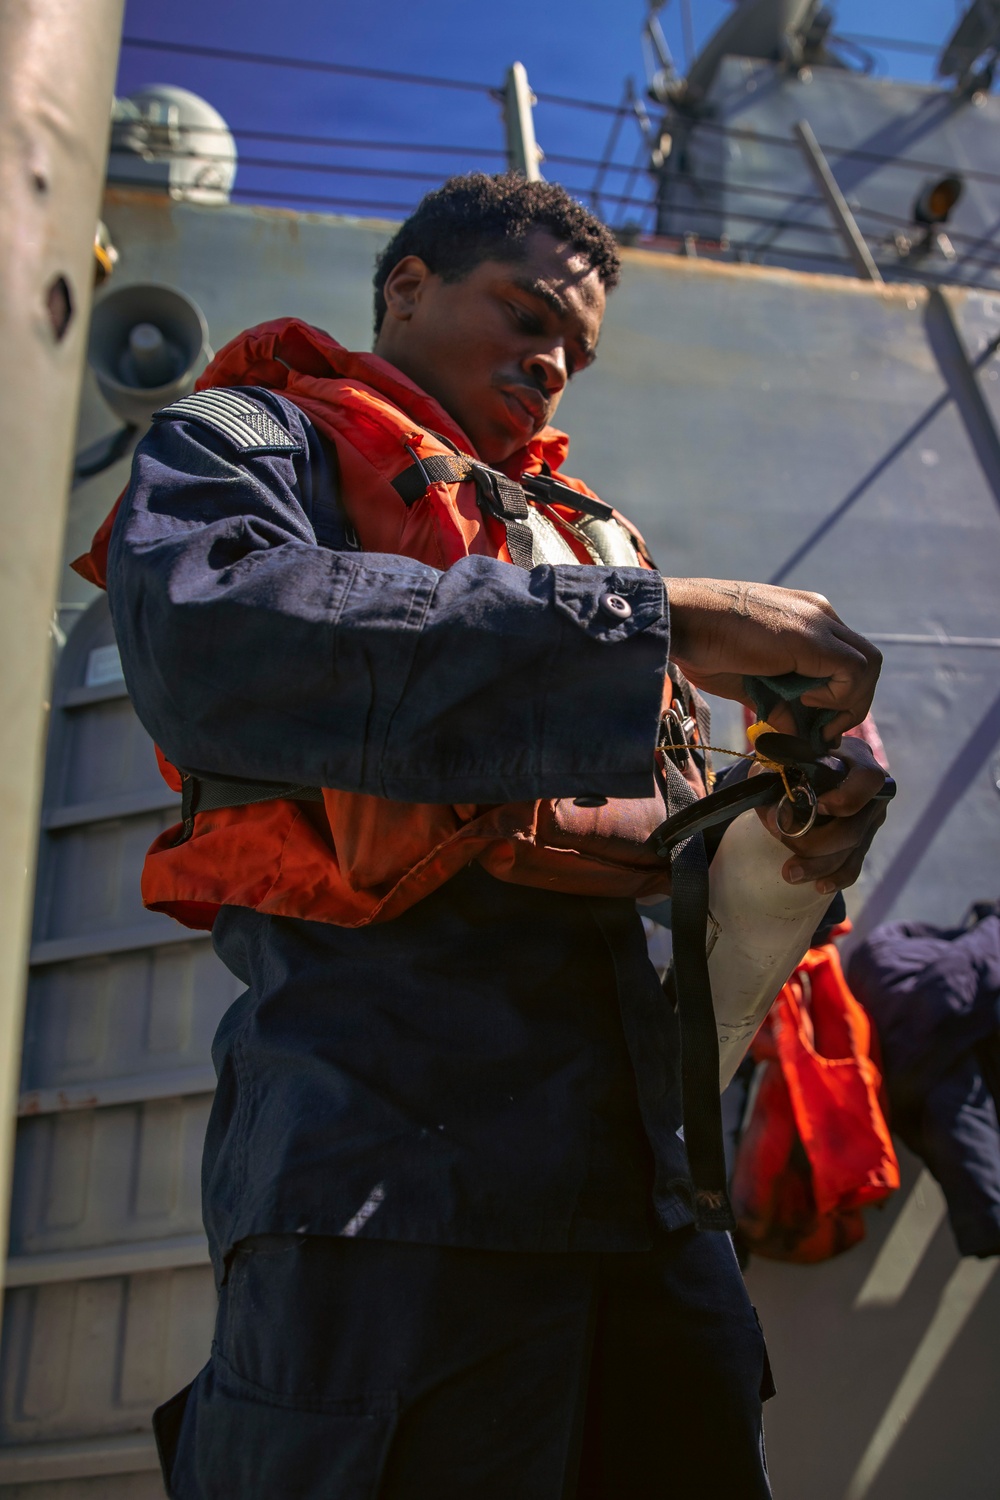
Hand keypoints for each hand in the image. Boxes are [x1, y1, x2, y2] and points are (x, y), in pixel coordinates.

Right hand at [664, 578, 881, 741]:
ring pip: (869, 665)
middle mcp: (818, 615)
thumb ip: (778, 703)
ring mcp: (818, 622)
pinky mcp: (812, 637)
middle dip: (851, 704)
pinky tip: (804, 699)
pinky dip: (838, 696)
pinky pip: (854, 671)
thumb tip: (795, 734)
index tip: (815, 725)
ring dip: (849, 702)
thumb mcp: (748, 682)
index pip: (843, 661)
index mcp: (804, 619)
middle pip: (865, 663)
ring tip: (815, 719)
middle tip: (824, 731)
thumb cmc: (702, 645)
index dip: (838, 698)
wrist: (679, 619)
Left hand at [754, 735, 888, 890]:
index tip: (817, 805)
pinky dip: (836, 878)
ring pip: (850, 851)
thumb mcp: (785, 753)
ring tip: (789, 873)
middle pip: (853, 828)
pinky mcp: (862, 841)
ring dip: (818, 865)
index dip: (845, 799)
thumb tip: (769, 800)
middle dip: (814, 842)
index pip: (867, 781)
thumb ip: (777, 768)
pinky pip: (854, 865)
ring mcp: (870, 820)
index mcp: (857, 761)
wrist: (805, 768)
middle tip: (780, 837)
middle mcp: (872, 793)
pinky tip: (819, 885)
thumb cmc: (796, 756)